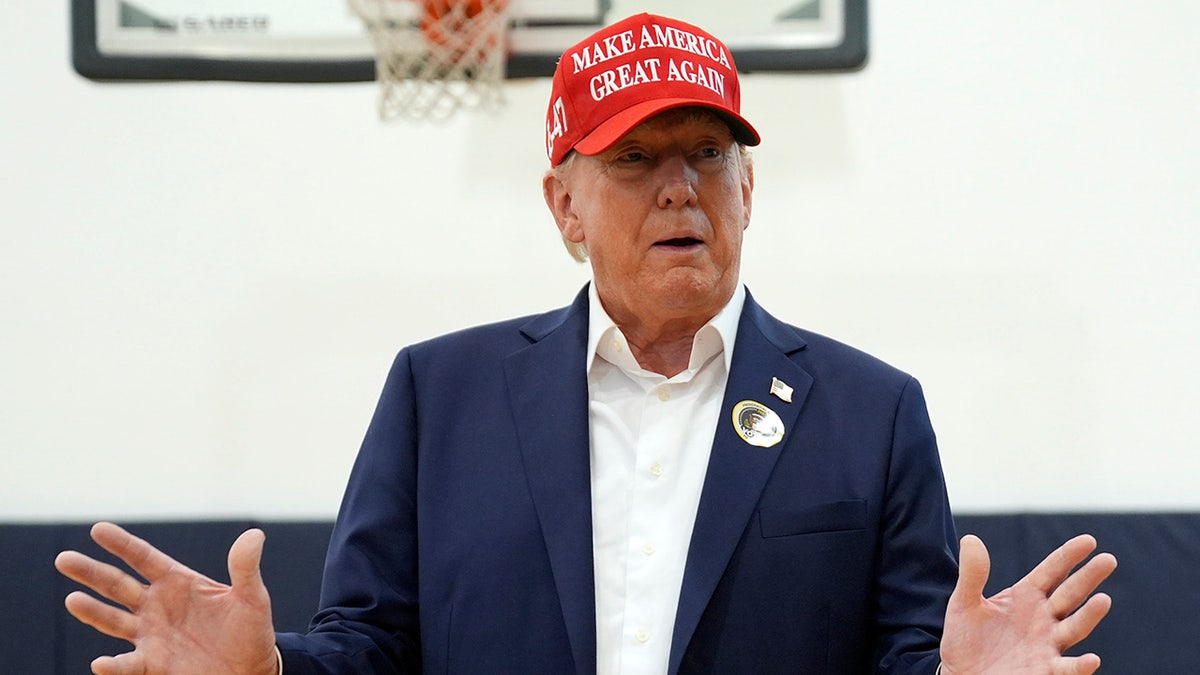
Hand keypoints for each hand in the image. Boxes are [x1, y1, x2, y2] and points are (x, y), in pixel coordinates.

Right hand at [55, 522, 278, 674]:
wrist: (252, 669)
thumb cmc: (251, 630)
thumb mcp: (251, 598)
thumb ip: (245, 568)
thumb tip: (255, 535)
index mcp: (178, 582)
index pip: (144, 558)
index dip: (122, 544)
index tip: (98, 529)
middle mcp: (158, 606)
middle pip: (117, 585)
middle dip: (91, 572)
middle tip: (63, 559)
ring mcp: (151, 635)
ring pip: (113, 620)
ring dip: (92, 612)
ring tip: (72, 600)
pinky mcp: (153, 664)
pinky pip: (128, 665)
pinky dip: (114, 666)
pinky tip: (101, 663)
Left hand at [940, 533, 1116, 674]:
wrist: (961, 673)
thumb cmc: (965, 638)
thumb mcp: (964, 603)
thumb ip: (972, 574)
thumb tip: (971, 539)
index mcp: (1026, 596)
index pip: (1052, 571)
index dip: (1068, 556)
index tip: (1089, 540)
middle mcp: (1043, 618)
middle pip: (1070, 594)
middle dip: (1088, 577)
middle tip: (1109, 560)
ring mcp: (1047, 644)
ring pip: (1074, 627)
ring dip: (1089, 615)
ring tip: (1104, 600)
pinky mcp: (1044, 670)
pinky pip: (1067, 668)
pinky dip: (1080, 666)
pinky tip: (1092, 660)